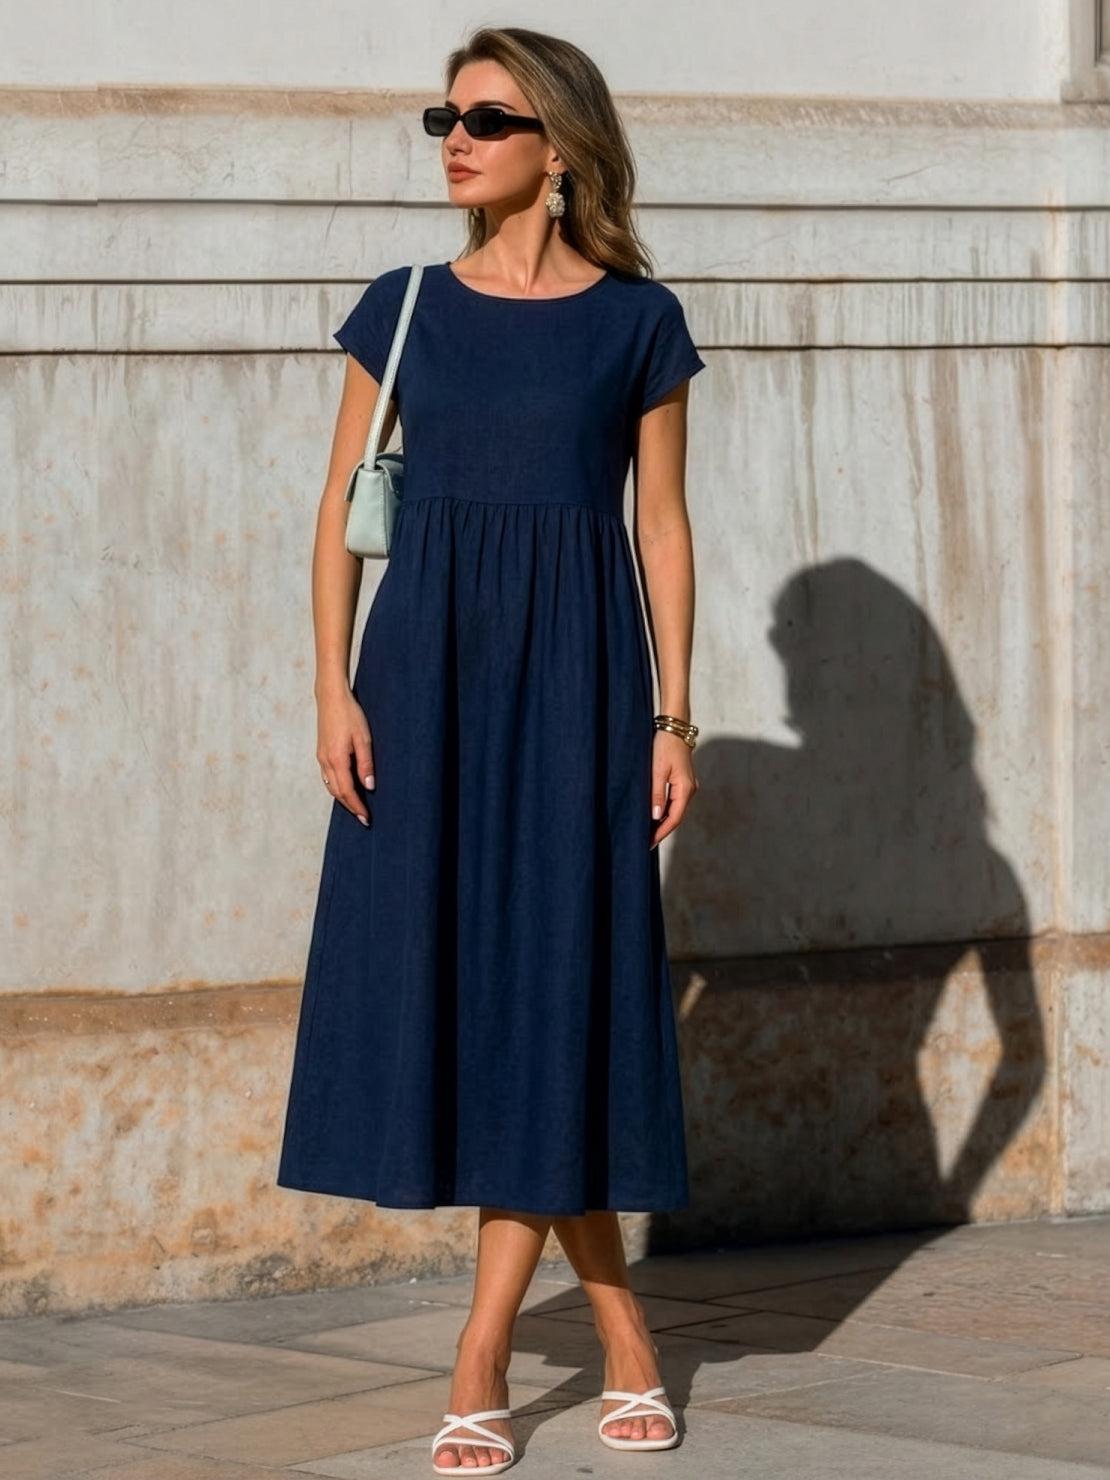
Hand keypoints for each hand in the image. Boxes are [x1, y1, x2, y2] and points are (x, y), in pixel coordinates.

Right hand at [316, 685, 374, 824]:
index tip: (366, 818)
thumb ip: (366, 764)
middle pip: (337, 792)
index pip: (347, 791)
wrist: (331, 697)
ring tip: (356, 806)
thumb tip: (369, 786)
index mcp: (336, 759)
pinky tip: (345, 788)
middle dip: (350, 806)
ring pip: (331, 786)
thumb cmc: (350, 714)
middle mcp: (325, 761)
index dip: (356, 807)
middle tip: (363, 817)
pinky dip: (337, 787)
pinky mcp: (321, 752)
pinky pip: (327, 777)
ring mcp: (321, 757)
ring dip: (343, 798)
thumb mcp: (363, 738)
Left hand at [649, 729, 697, 848]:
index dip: (661, 832)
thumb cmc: (665, 746)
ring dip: (663, 822)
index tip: (649, 843)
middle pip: (676, 817)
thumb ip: (657, 794)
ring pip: (675, 810)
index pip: (674, 818)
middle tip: (646, 842)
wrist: (674, 728)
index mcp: (685, 789)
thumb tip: (655, 816)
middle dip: (661, 830)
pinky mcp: (682, 782)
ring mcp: (687, 786)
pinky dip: (665, 811)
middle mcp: (689, 790)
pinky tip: (654, 816)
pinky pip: (674, 802)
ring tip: (648, 833)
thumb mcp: (657, 770)